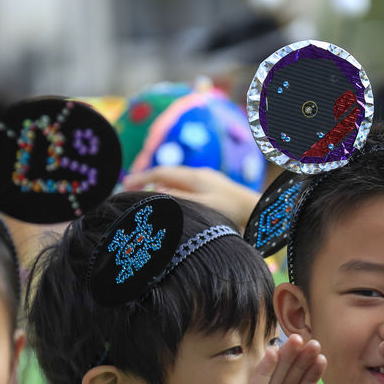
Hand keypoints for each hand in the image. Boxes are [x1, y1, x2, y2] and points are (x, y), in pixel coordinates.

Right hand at [121, 165, 261, 228]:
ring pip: (177, 181)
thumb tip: (156, 193)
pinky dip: (174, 192)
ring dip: (161, 187)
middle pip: (167, 175)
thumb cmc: (232, 210)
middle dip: (148, 181)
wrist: (257, 209)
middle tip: (131, 190)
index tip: (125, 185)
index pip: (161, 173)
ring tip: (147, 198)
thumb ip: (179, 200)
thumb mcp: (203, 207)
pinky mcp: (213, 187)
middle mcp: (199, 174)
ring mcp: (207, 180)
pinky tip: (172, 202)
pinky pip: (187, 187)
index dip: (141, 178)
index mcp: (194, 177)